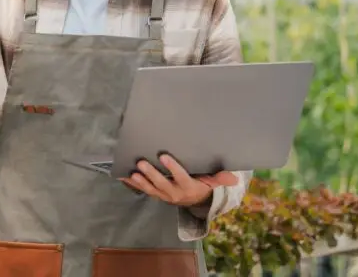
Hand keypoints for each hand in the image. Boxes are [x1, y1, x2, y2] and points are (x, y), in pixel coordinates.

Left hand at [119, 154, 238, 207]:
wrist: (193, 201)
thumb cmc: (202, 184)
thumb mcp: (212, 182)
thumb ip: (220, 178)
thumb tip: (234, 177)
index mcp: (188, 187)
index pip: (181, 177)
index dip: (172, 168)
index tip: (164, 156)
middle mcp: (174, 193)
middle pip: (162, 184)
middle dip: (152, 174)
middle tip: (141, 163)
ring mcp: (163, 194)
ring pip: (151, 189)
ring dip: (140, 181)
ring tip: (132, 172)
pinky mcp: (155, 194)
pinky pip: (143, 189)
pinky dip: (132, 183)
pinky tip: (122, 175)